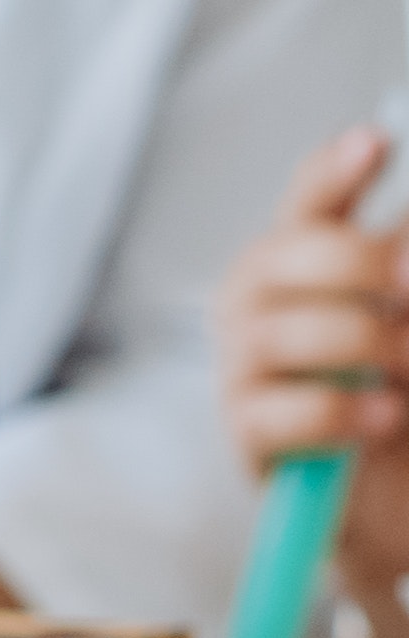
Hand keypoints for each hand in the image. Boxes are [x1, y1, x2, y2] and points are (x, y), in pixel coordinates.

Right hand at [220, 121, 408, 588]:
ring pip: (290, 330)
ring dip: (370, 343)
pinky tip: (386, 415)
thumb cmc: (408, 395)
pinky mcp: (247, 433)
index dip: (337, 170)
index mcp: (306, 261)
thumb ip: (406, 277)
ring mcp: (246, 365)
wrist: (398, 497)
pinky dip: (345, 409)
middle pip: (290, 252)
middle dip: (362, 260)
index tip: (377, 141)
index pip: (312, 199)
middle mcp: (262, 300)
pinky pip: (288, 410)